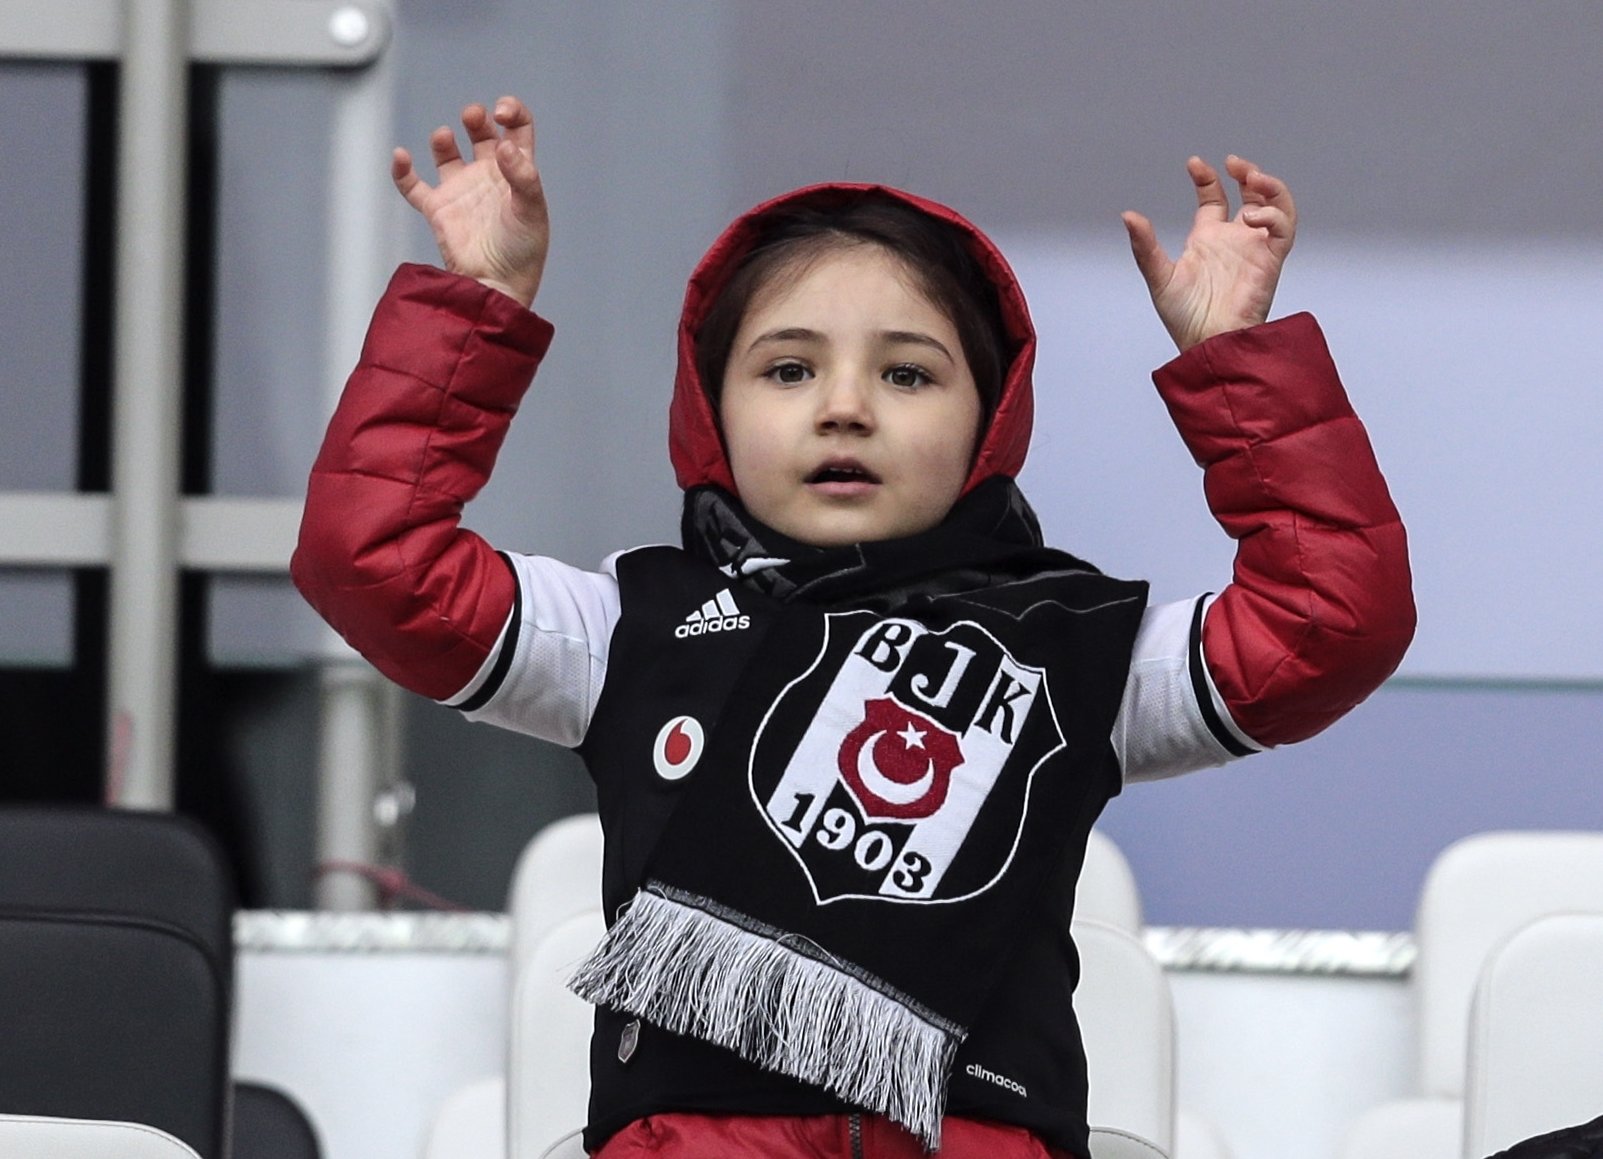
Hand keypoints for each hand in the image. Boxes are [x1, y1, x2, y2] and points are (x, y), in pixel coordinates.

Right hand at [392, 97, 549, 307]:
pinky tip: (400, 156)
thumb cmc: (522, 253)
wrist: (496, 287)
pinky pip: (413, 186)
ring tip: (443, 138)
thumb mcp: (531, 211)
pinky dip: (402, 171)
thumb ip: (522, 176)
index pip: (518, 129)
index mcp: (518, 173)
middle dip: (476, 118)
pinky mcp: (438, 210)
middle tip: (473, 117)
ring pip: (448, 154)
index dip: (513, 112)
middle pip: (482, 133)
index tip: (502, 112)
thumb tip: (503, 145)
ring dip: (443, 140)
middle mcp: (490, 177)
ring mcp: (462, 192)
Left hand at [1122, 155, 1295, 351]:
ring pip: (1275, 205)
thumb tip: (1128, 215)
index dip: (1207, 177)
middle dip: (1246, 172)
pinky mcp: (1271, 260)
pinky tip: (1251, 215)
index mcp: (1207, 239)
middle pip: (1250, 193)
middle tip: (1234, 164)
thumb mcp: (1159, 276)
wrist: (1208, 343)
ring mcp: (1254, 248)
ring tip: (1251, 180)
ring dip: (1269, 187)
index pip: (1213, 197)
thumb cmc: (1185, 319)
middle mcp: (1233, 239)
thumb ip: (1145, 246)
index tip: (1194, 163)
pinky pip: (1284, 229)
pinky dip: (1274, 215)